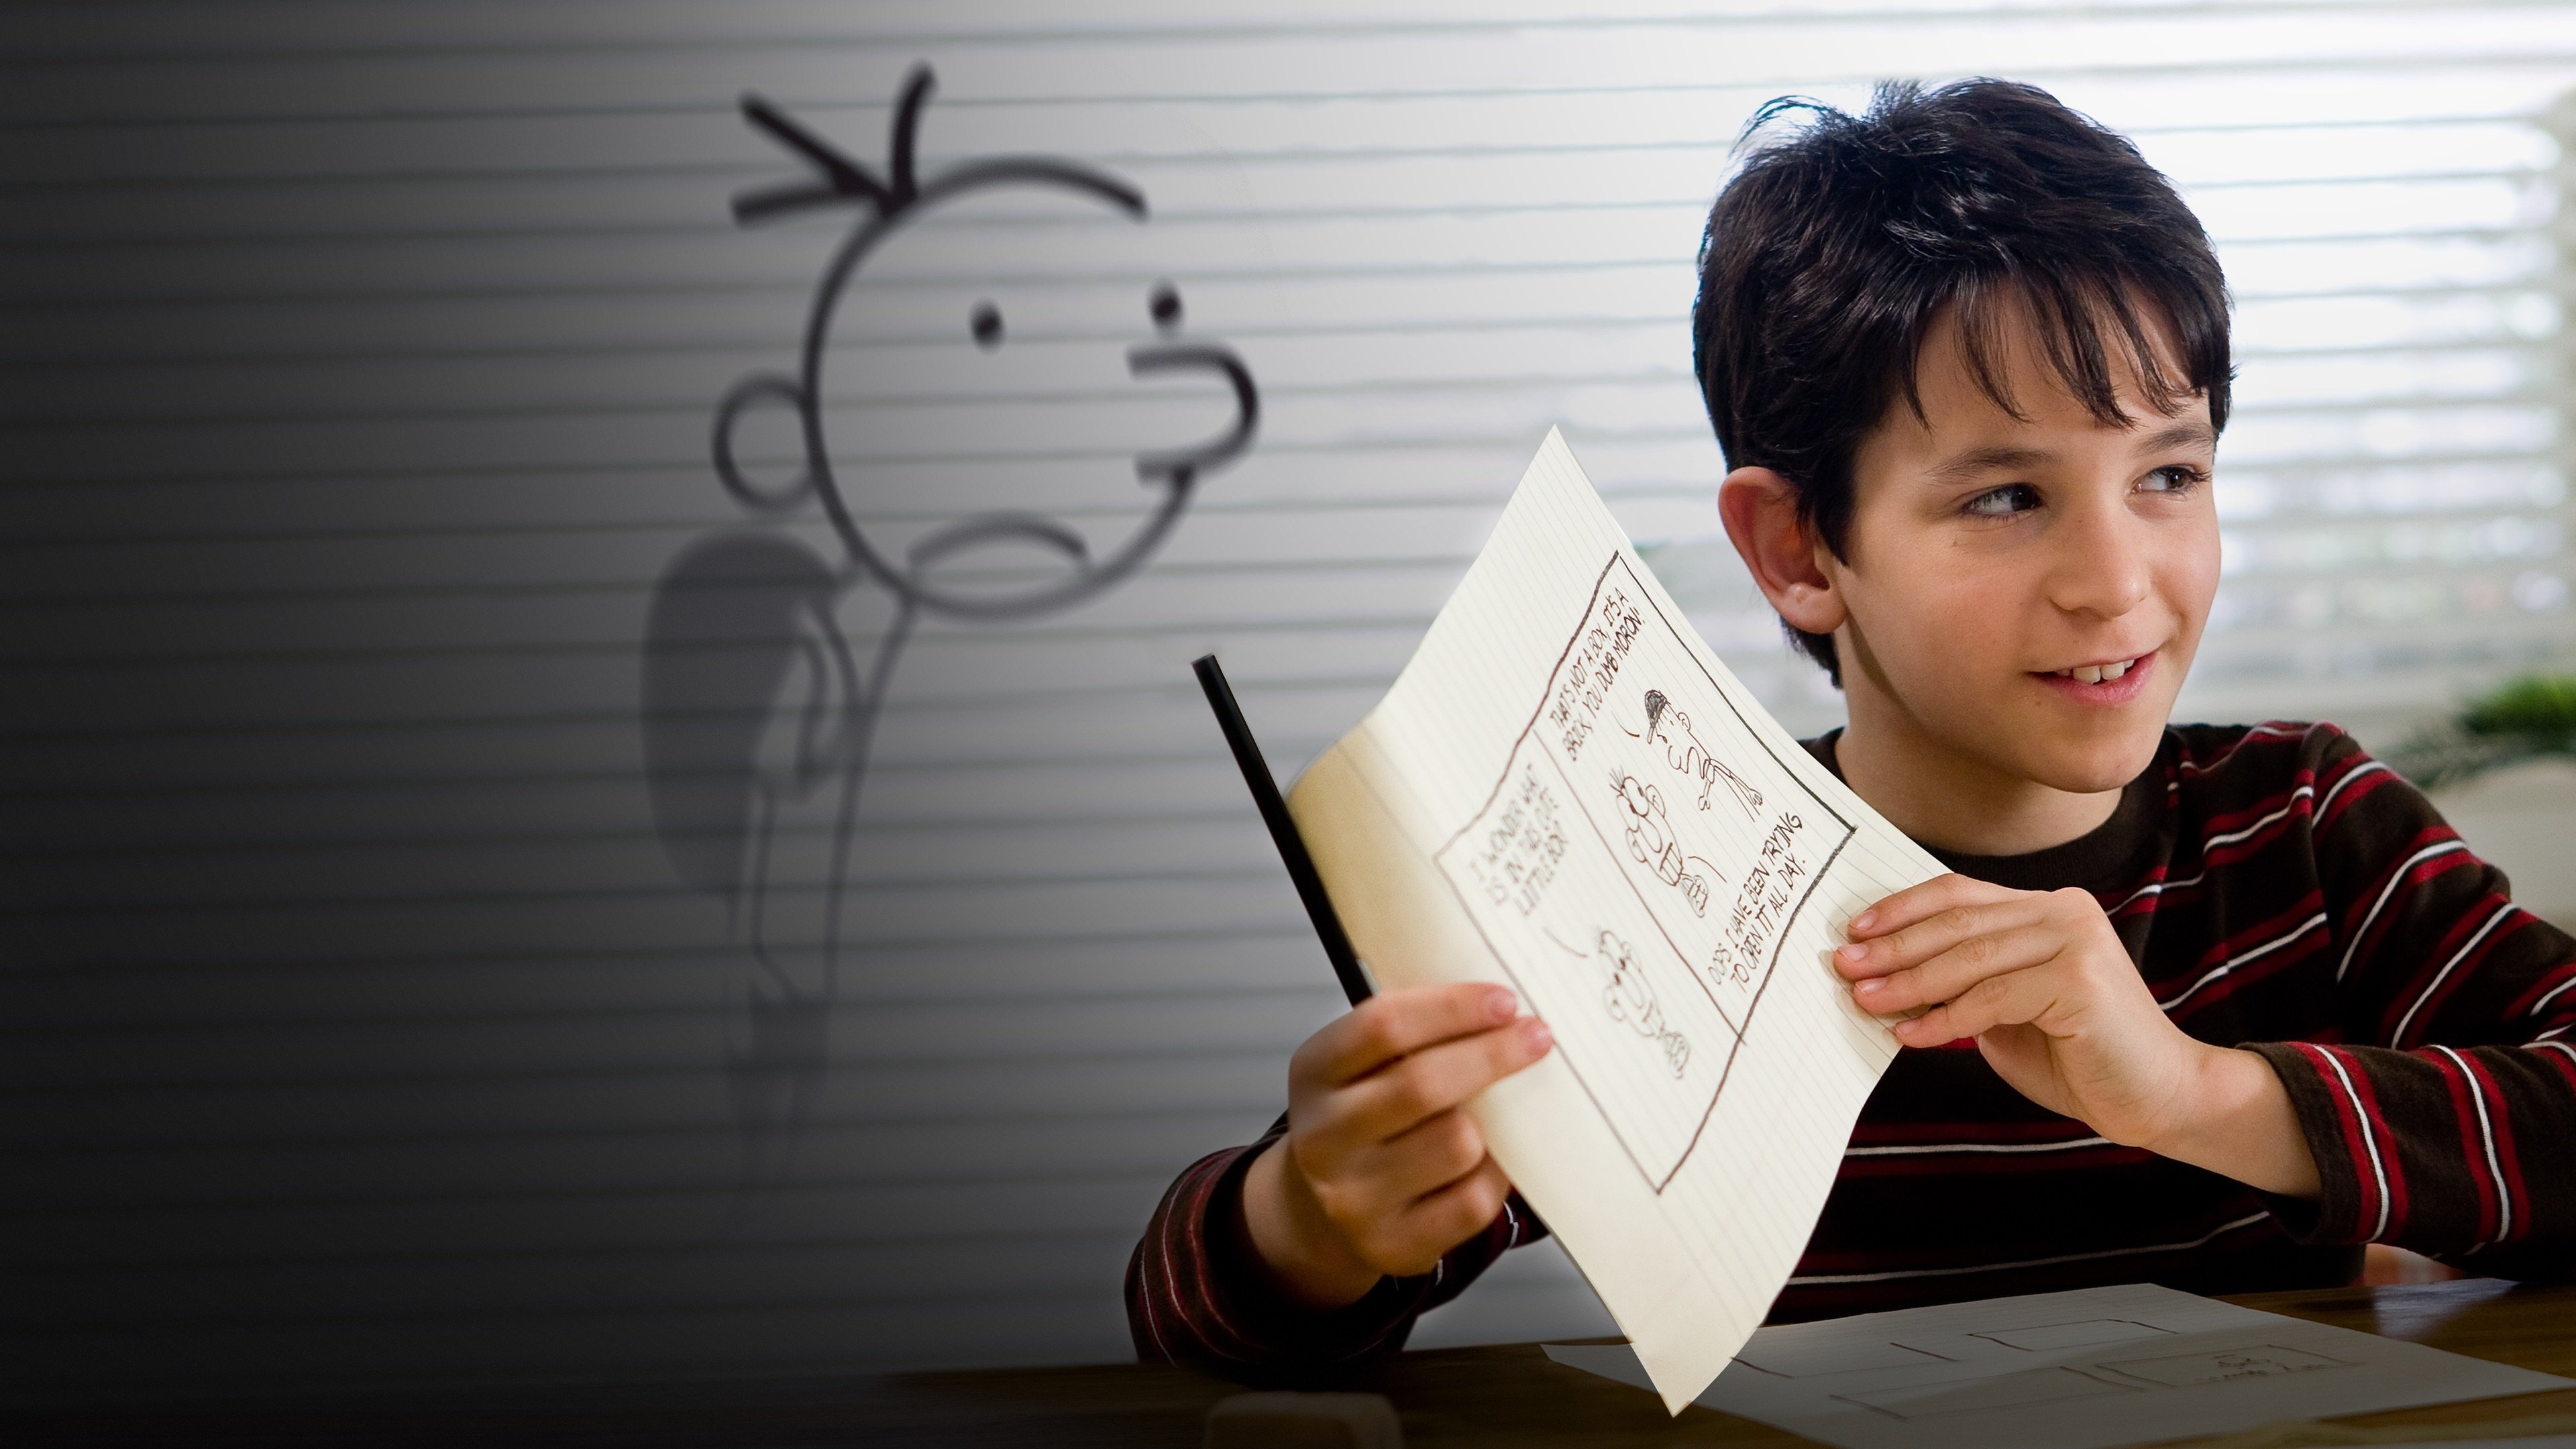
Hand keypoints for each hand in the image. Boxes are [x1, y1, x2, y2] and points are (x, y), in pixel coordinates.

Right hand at [1241, 983, 1554, 1308]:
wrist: (1318, 1211)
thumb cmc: (1362, 1119)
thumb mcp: (1360, 1066)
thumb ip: (1414, 1037)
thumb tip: (1504, 1011)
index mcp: (1314, 1073)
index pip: (1382, 1026)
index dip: (1453, 1008)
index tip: (1504, 1000)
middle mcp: (1324, 1137)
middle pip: (1422, 1083)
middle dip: (1493, 1054)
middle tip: (1536, 1037)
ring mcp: (1354, 1197)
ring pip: (1457, 1143)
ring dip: (1489, 1125)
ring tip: (1488, 1117)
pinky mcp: (1394, 1244)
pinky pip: (1473, 1200)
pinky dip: (1494, 1175)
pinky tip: (1485, 1162)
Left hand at [1836, 874, 2317, 1196]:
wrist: (2160, 1097)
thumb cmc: (2079, 1058)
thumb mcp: (2008, 1012)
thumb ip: (1964, 986)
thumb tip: (1885, 977)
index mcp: (2048, 909)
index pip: (1960, 894)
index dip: (1903, 910)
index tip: (1855, 930)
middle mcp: (2064, 912)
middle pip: (1958, 922)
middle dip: (1894, 946)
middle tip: (1844, 965)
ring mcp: (2076, 941)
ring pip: (1969, 957)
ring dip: (1908, 982)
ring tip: (1864, 999)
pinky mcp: (2080, 980)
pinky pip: (1991, 998)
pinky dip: (1944, 1018)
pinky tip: (1910, 1034)